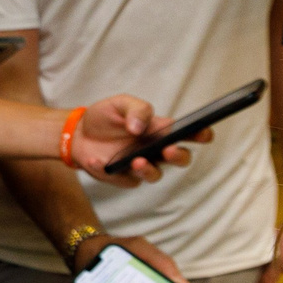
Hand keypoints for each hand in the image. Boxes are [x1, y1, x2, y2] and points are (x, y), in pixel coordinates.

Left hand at [67, 96, 207, 187]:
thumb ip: (136, 109)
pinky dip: (108, 170)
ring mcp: (141, 166)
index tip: (204, 134)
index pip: (187, 133)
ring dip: (148, 170)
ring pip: (155, 175)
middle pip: (180, 159)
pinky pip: (122, 179)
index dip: (201, 134)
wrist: (78, 134)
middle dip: (179, 156)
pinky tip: (95, 160)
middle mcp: (155, 150)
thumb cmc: (105, 118)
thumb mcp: (119, 103)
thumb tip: (139, 128)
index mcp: (160, 130)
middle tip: (168, 150)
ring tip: (136, 161)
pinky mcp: (124, 178)